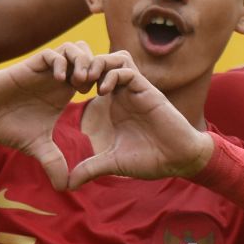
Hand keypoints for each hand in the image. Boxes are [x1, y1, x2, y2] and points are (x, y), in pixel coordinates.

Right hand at [0, 42, 117, 188]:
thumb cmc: (7, 125)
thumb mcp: (37, 147)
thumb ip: (53, 163)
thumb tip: (65, 188)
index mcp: (65, 92)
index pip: (95, 75)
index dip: (105, 83)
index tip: (106, 100)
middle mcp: (58, 77)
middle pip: (91, 57)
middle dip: (99, 69)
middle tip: (98, 88)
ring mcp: (46, 70)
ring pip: (75, 48)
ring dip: (83, 62)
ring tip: (80, 82)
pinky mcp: (31, 66)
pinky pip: (53, 53)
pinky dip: (61, 62)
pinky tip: (61, 80)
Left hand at [68, 56, 212, 188]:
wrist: (178, 161)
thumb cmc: (150, 160)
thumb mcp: (112, 163)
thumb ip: (90, 168)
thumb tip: (69, 184)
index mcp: (116, 105)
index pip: (96, 76)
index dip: (79, 78)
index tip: (66, 92)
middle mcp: (126, 94)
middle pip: (105, 61)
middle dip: (86, 65)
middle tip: (74, 82)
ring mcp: (137, 91)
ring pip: (117, 58)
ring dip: (100, 64)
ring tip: (88, 82)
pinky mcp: (148, 92)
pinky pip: (128, 71)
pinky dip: (113, 75)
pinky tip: (103, 92)